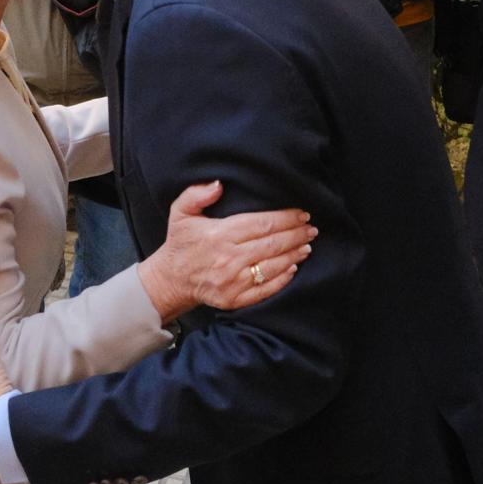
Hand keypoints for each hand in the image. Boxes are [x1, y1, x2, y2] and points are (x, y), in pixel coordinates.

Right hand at [137, 180, 314, 321]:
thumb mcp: (180, 212)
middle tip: (311, 228)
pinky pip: (266, 289)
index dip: (286, 218)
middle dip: (296, 235)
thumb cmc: (181, 243)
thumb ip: (197, 194)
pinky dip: (283, 278)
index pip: (262, 224)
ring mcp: (233, 281)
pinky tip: (293, 267)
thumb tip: (219, 184)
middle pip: (272, 244)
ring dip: (294, 255)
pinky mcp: (235, 299)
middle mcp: (229, 258)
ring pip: (273, 266)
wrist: (170, 279)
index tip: (301, 213)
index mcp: (220, 234)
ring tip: (307, 245)